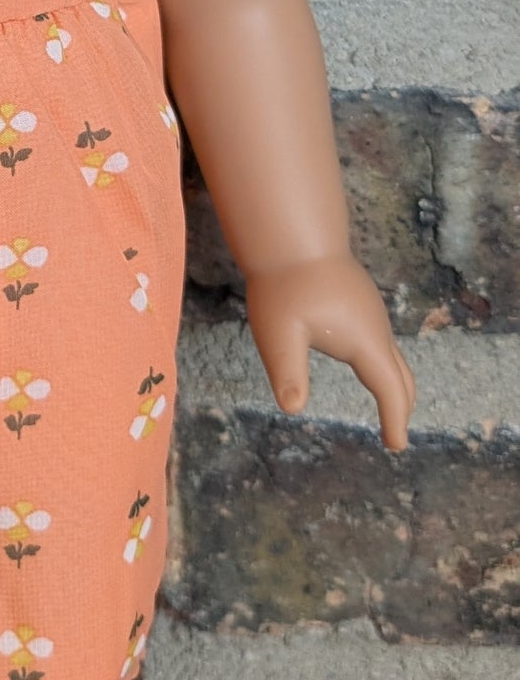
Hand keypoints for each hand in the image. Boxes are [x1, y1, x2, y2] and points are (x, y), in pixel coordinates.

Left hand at [242, 251, 415, 452]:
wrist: (291, 232)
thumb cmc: (283, 284)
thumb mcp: (277, 332)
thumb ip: (288, 371)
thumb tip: (292, 408)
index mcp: (364, 341)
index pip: (390, 388)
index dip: (394, 419)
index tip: (396, 447)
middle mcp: (376, 327)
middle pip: (399, 375)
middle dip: (400, 405)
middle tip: (395, 434)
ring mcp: (370, 310)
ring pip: (391, 354)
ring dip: (394, 383)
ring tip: (389, 405)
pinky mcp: (359, 299)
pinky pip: (379, 339)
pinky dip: (382, 362)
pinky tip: (365, 360)